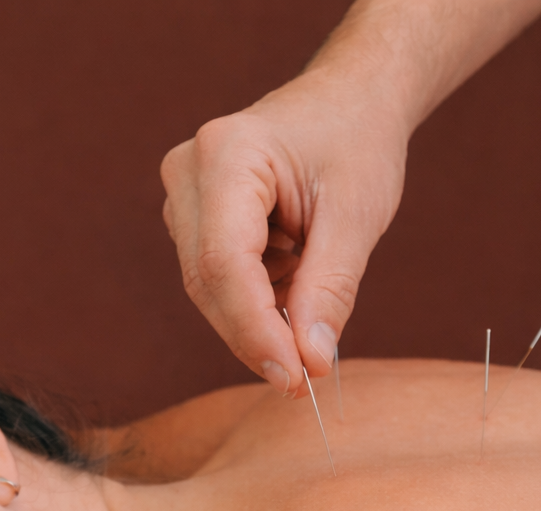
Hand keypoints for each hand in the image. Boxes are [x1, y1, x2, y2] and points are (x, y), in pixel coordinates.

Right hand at [161, 71, 408, 396]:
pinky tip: (295, 277)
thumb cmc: (356, 144)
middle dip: (257, 336)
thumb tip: (311, 363)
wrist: (349, 103)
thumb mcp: (357, 217)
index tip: (294, 378)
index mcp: (228, 155)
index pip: (225, 263)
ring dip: (260, 316)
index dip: (255, 329)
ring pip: (208, 287)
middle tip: (308, 376)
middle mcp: (189, 171)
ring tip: (313, 304)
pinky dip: (258, 299)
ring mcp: (184, 194)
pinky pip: (215, 279)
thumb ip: (330, 290)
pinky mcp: (192, 217)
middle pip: (208, 282)